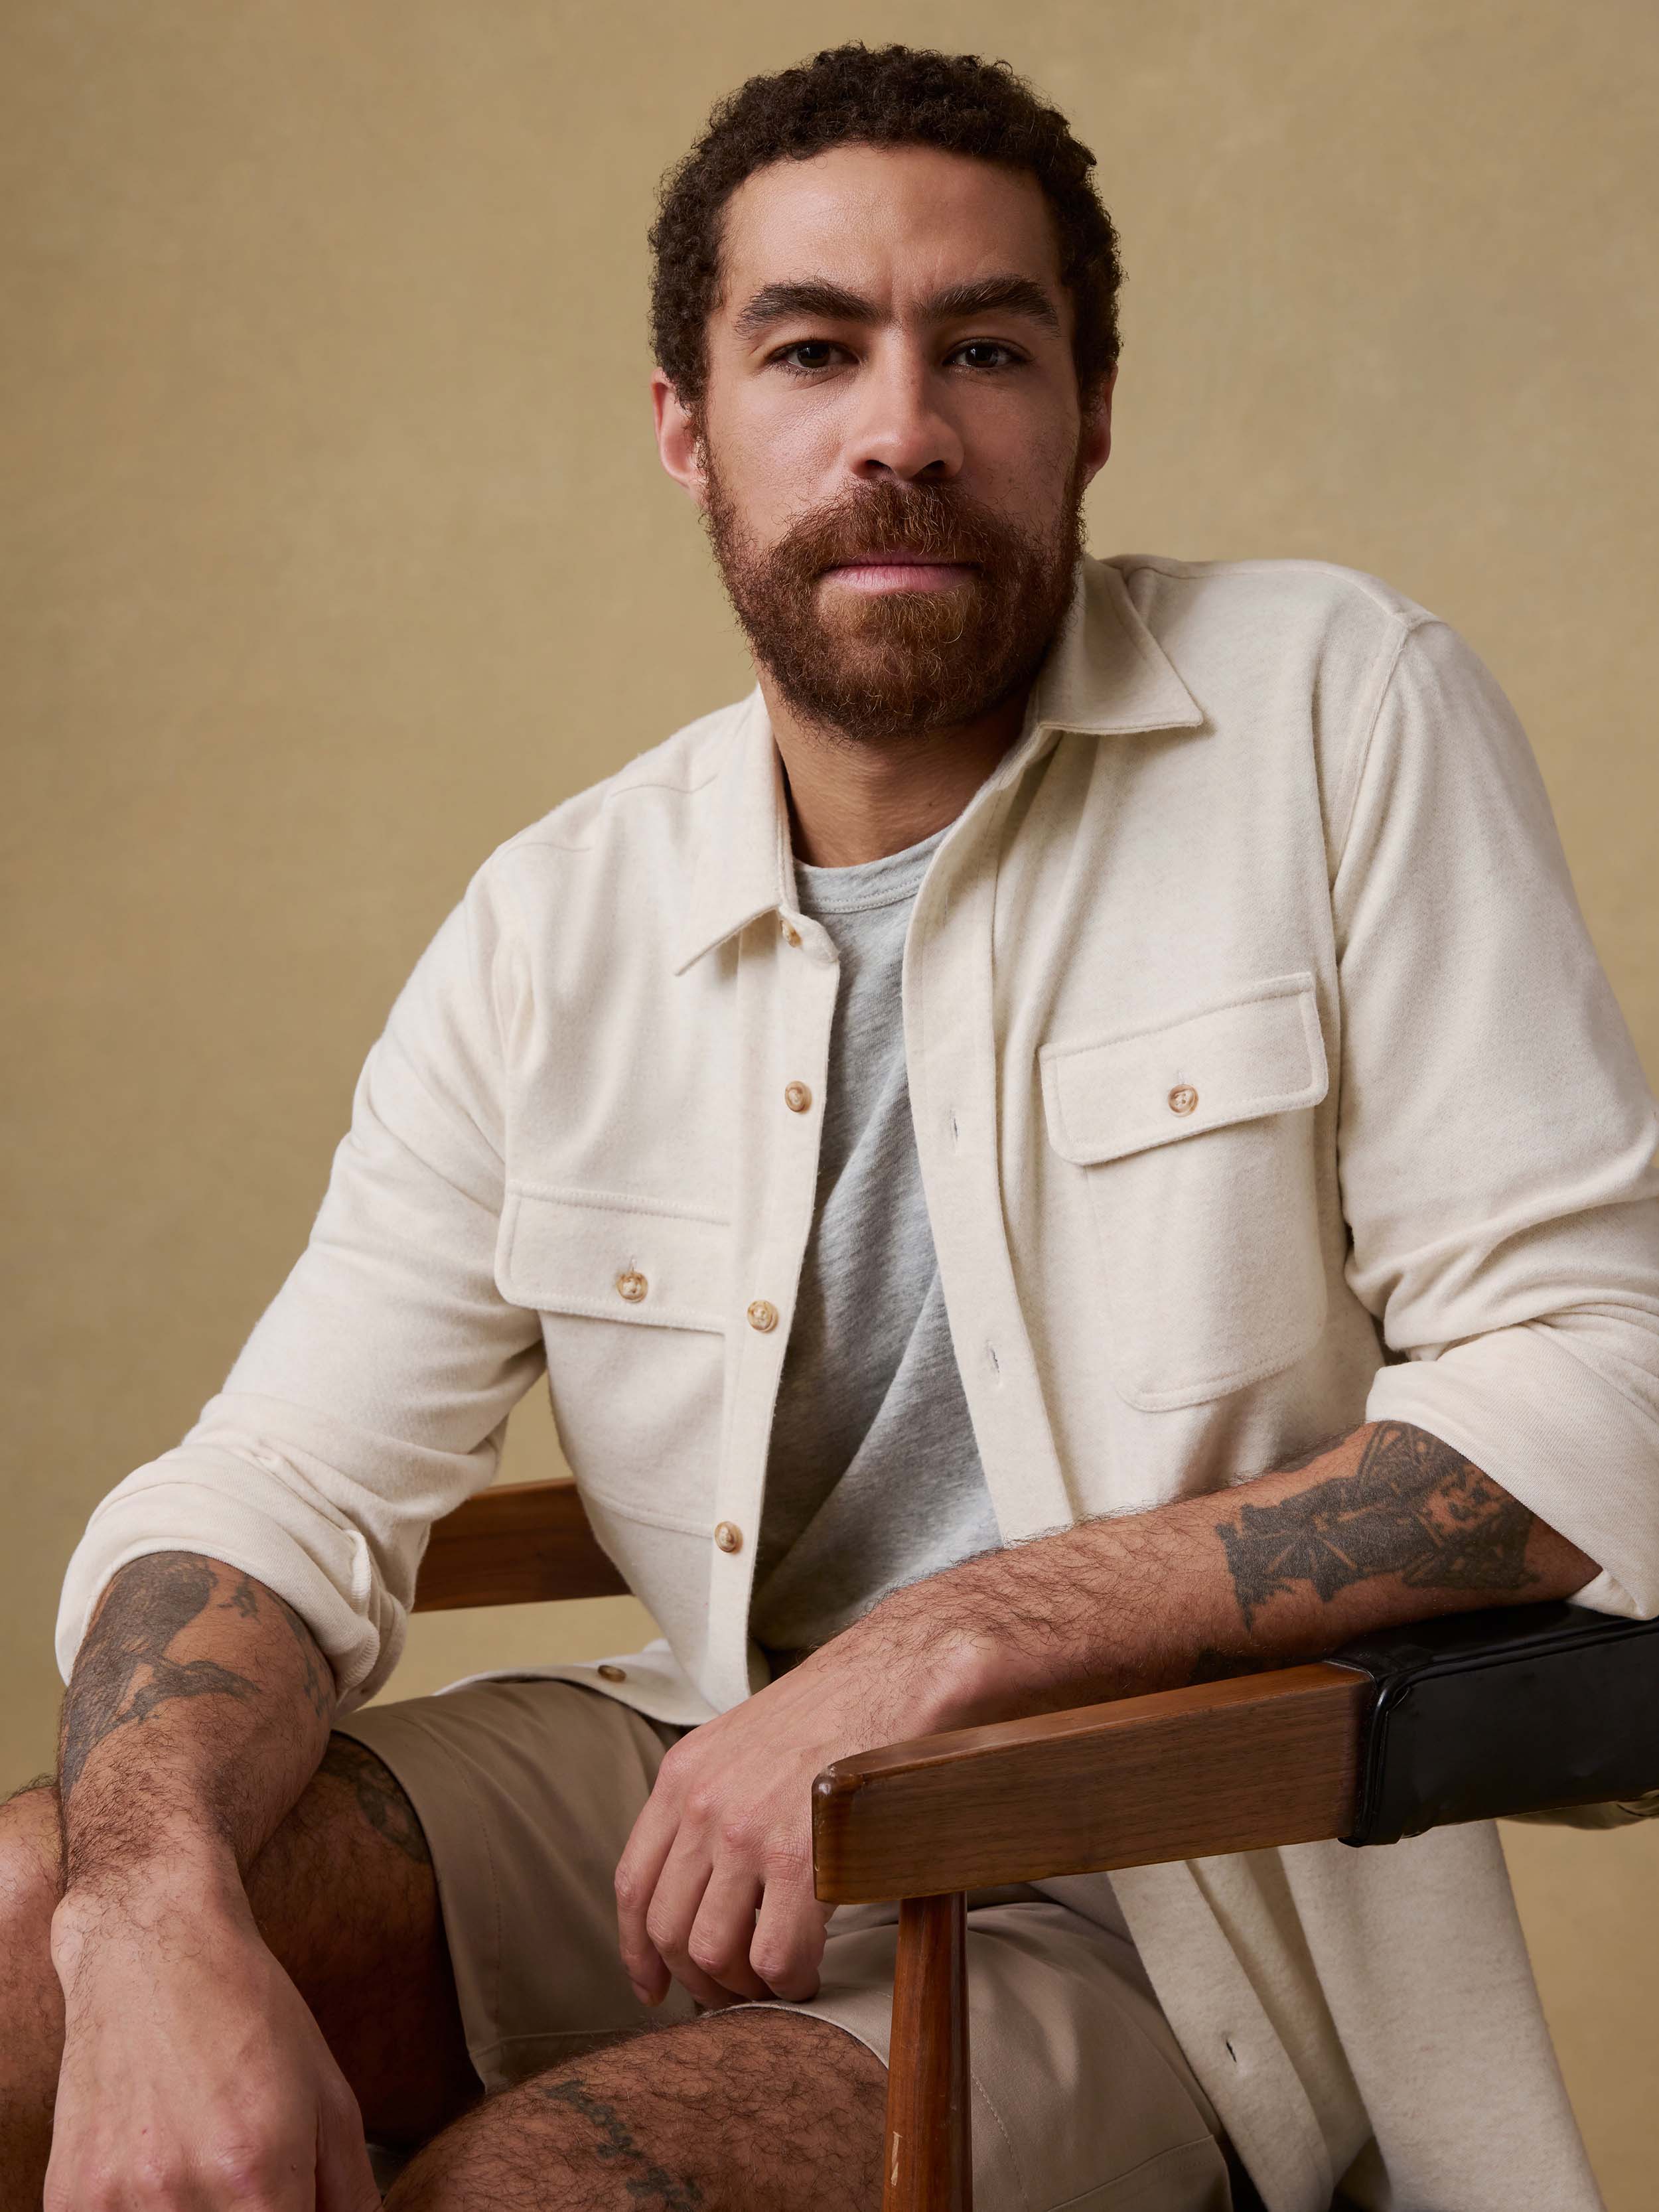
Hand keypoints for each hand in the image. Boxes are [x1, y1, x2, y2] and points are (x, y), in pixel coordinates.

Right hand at [47, 1869, 379, 2211]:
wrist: (149, 1948)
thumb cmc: (246, 2008)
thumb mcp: (328, 2092)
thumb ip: (349, 2190)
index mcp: (255, 2175)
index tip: (292, 2203)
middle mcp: (181, 2198)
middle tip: (246, 2176)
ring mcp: (115, 2204)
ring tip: (202, 2161)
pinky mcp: (69, 2199)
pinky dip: (145, 2211)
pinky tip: (158, 2165)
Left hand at [614, 1600, 987, 2011]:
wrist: (903, 1671)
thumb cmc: (841, 1709)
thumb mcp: (749, 1742)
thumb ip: (718, 1803)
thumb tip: (709, 1884)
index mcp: (684, 1775)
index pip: (633, 1885)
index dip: (637, 1951)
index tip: (652, 1986)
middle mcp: (702, 1804)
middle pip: (667, 1930)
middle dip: (699, 1981)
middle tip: (737, 1992)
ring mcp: (746, 1832)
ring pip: (713, 1954)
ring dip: (745, 1987)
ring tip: (779, 1980)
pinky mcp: (800, 1858)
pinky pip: (775, 1957)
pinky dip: (791, 1981)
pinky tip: (812, 1971)